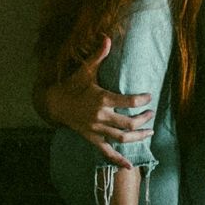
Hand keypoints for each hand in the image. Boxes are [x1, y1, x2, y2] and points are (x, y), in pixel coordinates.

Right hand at [44, 36, 152, 169]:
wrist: (53, 104)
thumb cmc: (71, 86)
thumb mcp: (85, 70)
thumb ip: (98, 56)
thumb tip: (107, 37)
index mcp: (102, 98)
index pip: (128, 101)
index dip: (142, 99)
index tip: (149, 97)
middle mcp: (101, 116)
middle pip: (129, 122)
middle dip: (144, 119)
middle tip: (151, 114)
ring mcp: (96, 130)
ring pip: (122, 137)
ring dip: (138, 136)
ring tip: (150, 132)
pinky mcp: (92, 139)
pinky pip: (107, 152)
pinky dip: (118, 160)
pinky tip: (129, 166)